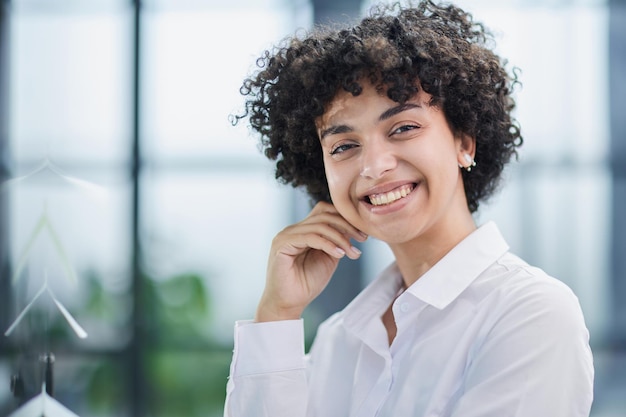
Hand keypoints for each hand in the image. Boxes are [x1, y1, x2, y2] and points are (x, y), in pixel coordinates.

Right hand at [255, 201, 366, 321]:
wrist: (289, 304)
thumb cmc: (307, 283)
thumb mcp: (329, 258)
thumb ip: (336, 242)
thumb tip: (352, 228)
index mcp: (303, 230)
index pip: (325, 211)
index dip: (345, 219)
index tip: (362, 234)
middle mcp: (293, 229)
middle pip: (324, 214)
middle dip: (347, 226)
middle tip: (362, 240)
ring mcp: (286, 235)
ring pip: (319, 225)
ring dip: (340, 238)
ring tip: (351, 252)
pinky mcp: (282, 244)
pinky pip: (309, 237)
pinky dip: (327, 244)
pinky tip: (339, 255)